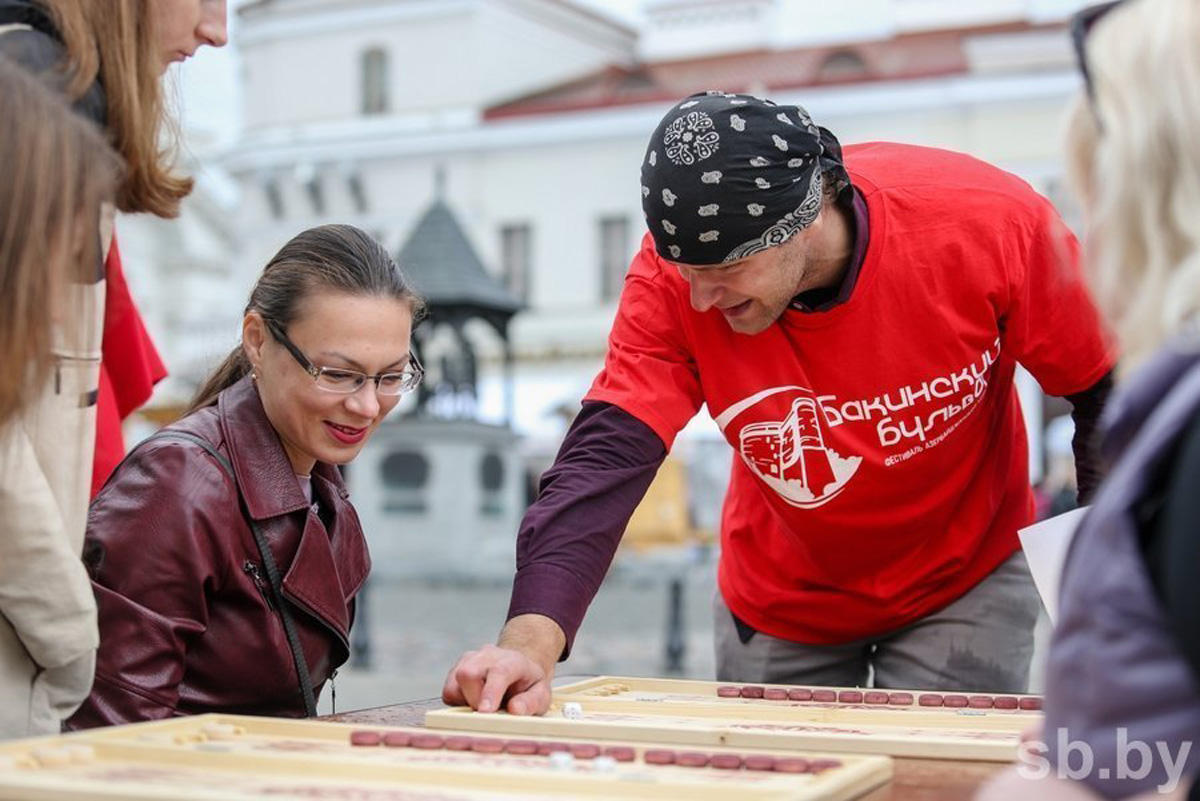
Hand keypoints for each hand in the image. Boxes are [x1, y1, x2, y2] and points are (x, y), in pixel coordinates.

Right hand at [441, 614, 564, 715]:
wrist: (517, 669)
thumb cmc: (528, 685)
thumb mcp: (541, 694)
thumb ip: (531, 702)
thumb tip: (514, 710)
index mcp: (512, 660)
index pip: (499, 672)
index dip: (491, 692)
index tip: (486, 711)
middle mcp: (487, 656)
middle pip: (468, 674)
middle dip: (474, 700)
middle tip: (489, 713)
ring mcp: (469, 660)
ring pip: (453, 684)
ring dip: (466, 703)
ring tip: (485, 706)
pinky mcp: (455, 670)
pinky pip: (448, 691)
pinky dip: (459, 703)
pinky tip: (475, 701)